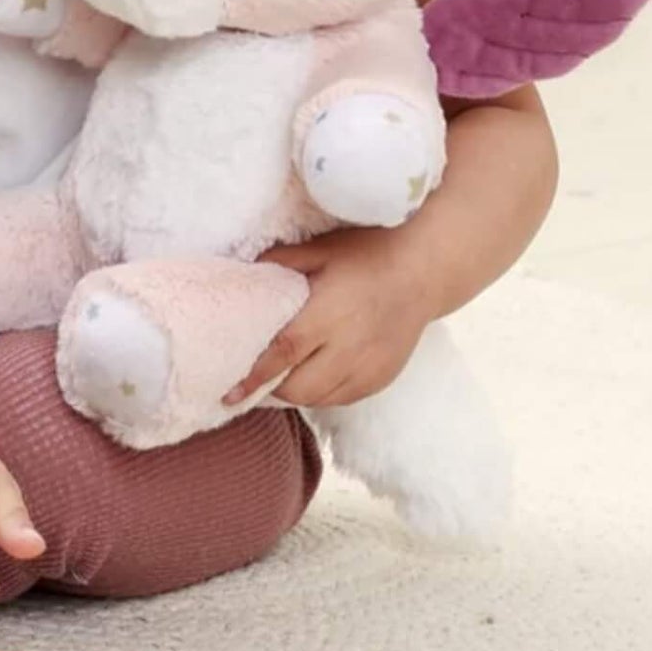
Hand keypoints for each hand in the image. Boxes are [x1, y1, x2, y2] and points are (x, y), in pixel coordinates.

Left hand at [224, 231, 432, 409]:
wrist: (423, 271)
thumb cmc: (366, 254)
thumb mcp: (319, 250)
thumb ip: (279, 263)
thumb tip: (241, 274)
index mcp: (328, 314)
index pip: (282, 353)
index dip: (253, 375)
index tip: (228, 392)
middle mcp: (348, 347)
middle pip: (298, 387)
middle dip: (270, 388)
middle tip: (250, 381)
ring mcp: (368, 367)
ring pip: (318, 399)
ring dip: (294, 394)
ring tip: (276, 381)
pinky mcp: (381, 379)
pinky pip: (341, 400)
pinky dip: (320, 395)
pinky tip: (310, 378)